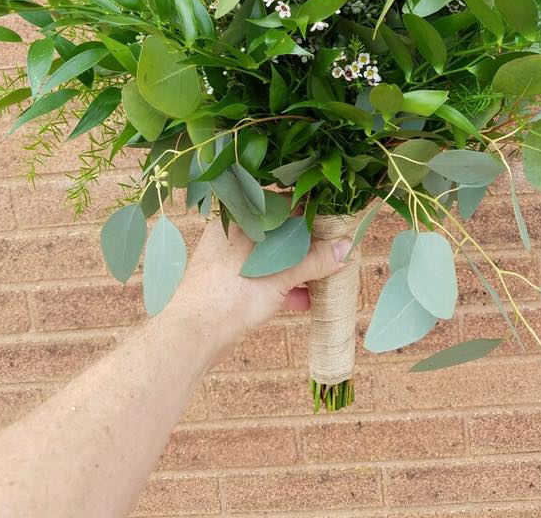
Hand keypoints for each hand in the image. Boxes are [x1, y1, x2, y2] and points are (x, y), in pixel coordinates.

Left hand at [176, 217, 350, 350]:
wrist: (194, 335)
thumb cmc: (232, 293)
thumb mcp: (280, 274)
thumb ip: (314, 260)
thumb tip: (346, 248)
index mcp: (240, 220)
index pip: (281, 205)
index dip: (309, 213)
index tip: (334, 223)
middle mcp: (234, 236)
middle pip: (279, 234)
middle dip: (307, 245)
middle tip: (334, 251)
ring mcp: (232, 262)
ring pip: (272, 258)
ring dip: (298, 268)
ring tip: (324, 277)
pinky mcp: (233, 287)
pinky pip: (264, 279)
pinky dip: (284, 287)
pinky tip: (305, 300)